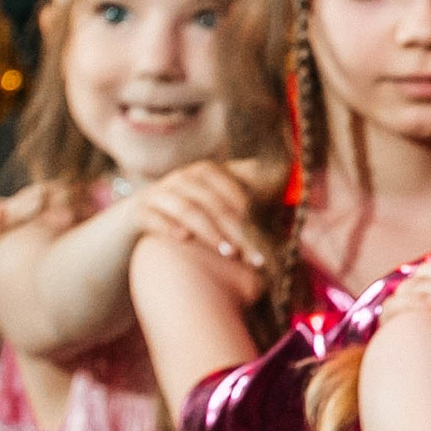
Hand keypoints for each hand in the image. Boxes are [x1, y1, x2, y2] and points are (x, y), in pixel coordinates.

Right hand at [130, 160, 267, 266]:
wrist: (141, 214)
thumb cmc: (194, 211)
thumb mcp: (218, 201)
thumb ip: (249, 198)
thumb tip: (291, 188)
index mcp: (207, 173)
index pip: (235, 191)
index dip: (253, 215)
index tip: (269, 236)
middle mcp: (183, 179)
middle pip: (216, 205)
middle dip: (238, 232)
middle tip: (255, 258)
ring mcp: (160, 193)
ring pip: (188, 210)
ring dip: (210, 232)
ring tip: (229, 253)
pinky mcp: (139, 211)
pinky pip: (154, 217)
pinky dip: (169, 227)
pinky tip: (184, 240)